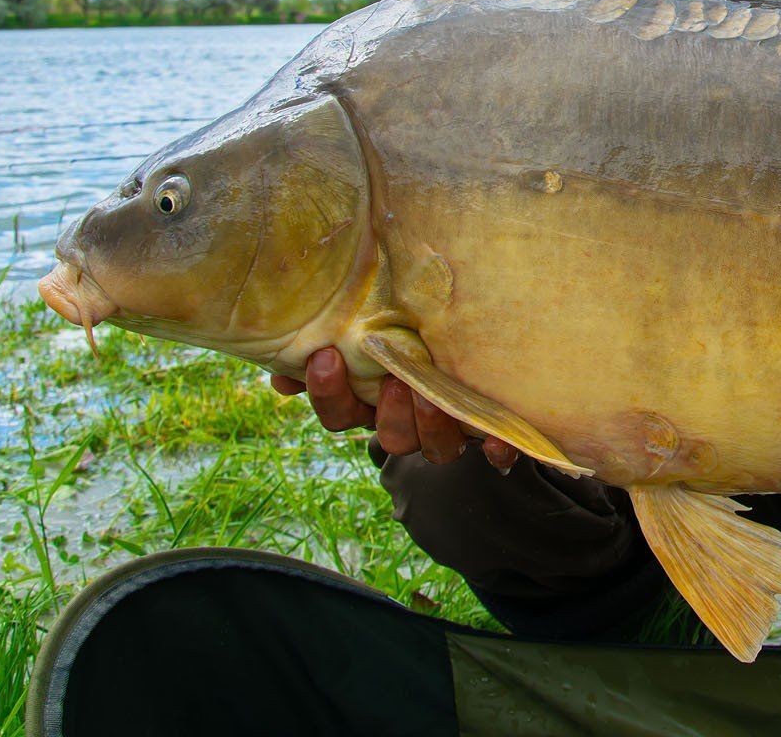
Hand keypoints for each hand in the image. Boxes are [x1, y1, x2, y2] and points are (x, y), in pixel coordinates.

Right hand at [269, 347, 518, 469]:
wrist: (483, 352)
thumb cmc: (415, 330)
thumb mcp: (373, 328)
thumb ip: (332, 336)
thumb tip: (281, 371)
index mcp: (375, 403)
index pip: (342, 416)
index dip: (329, 394)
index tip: (325, 356)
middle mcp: (411, 424)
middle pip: (391, 438)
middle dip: (390, 413)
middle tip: (393, 381)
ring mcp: (451, 431)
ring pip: (436, 449)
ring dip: (431, 425)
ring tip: (431, 392)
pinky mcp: (493, 432)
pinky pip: (496, 453)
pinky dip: (497, 449)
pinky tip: (499, 441)